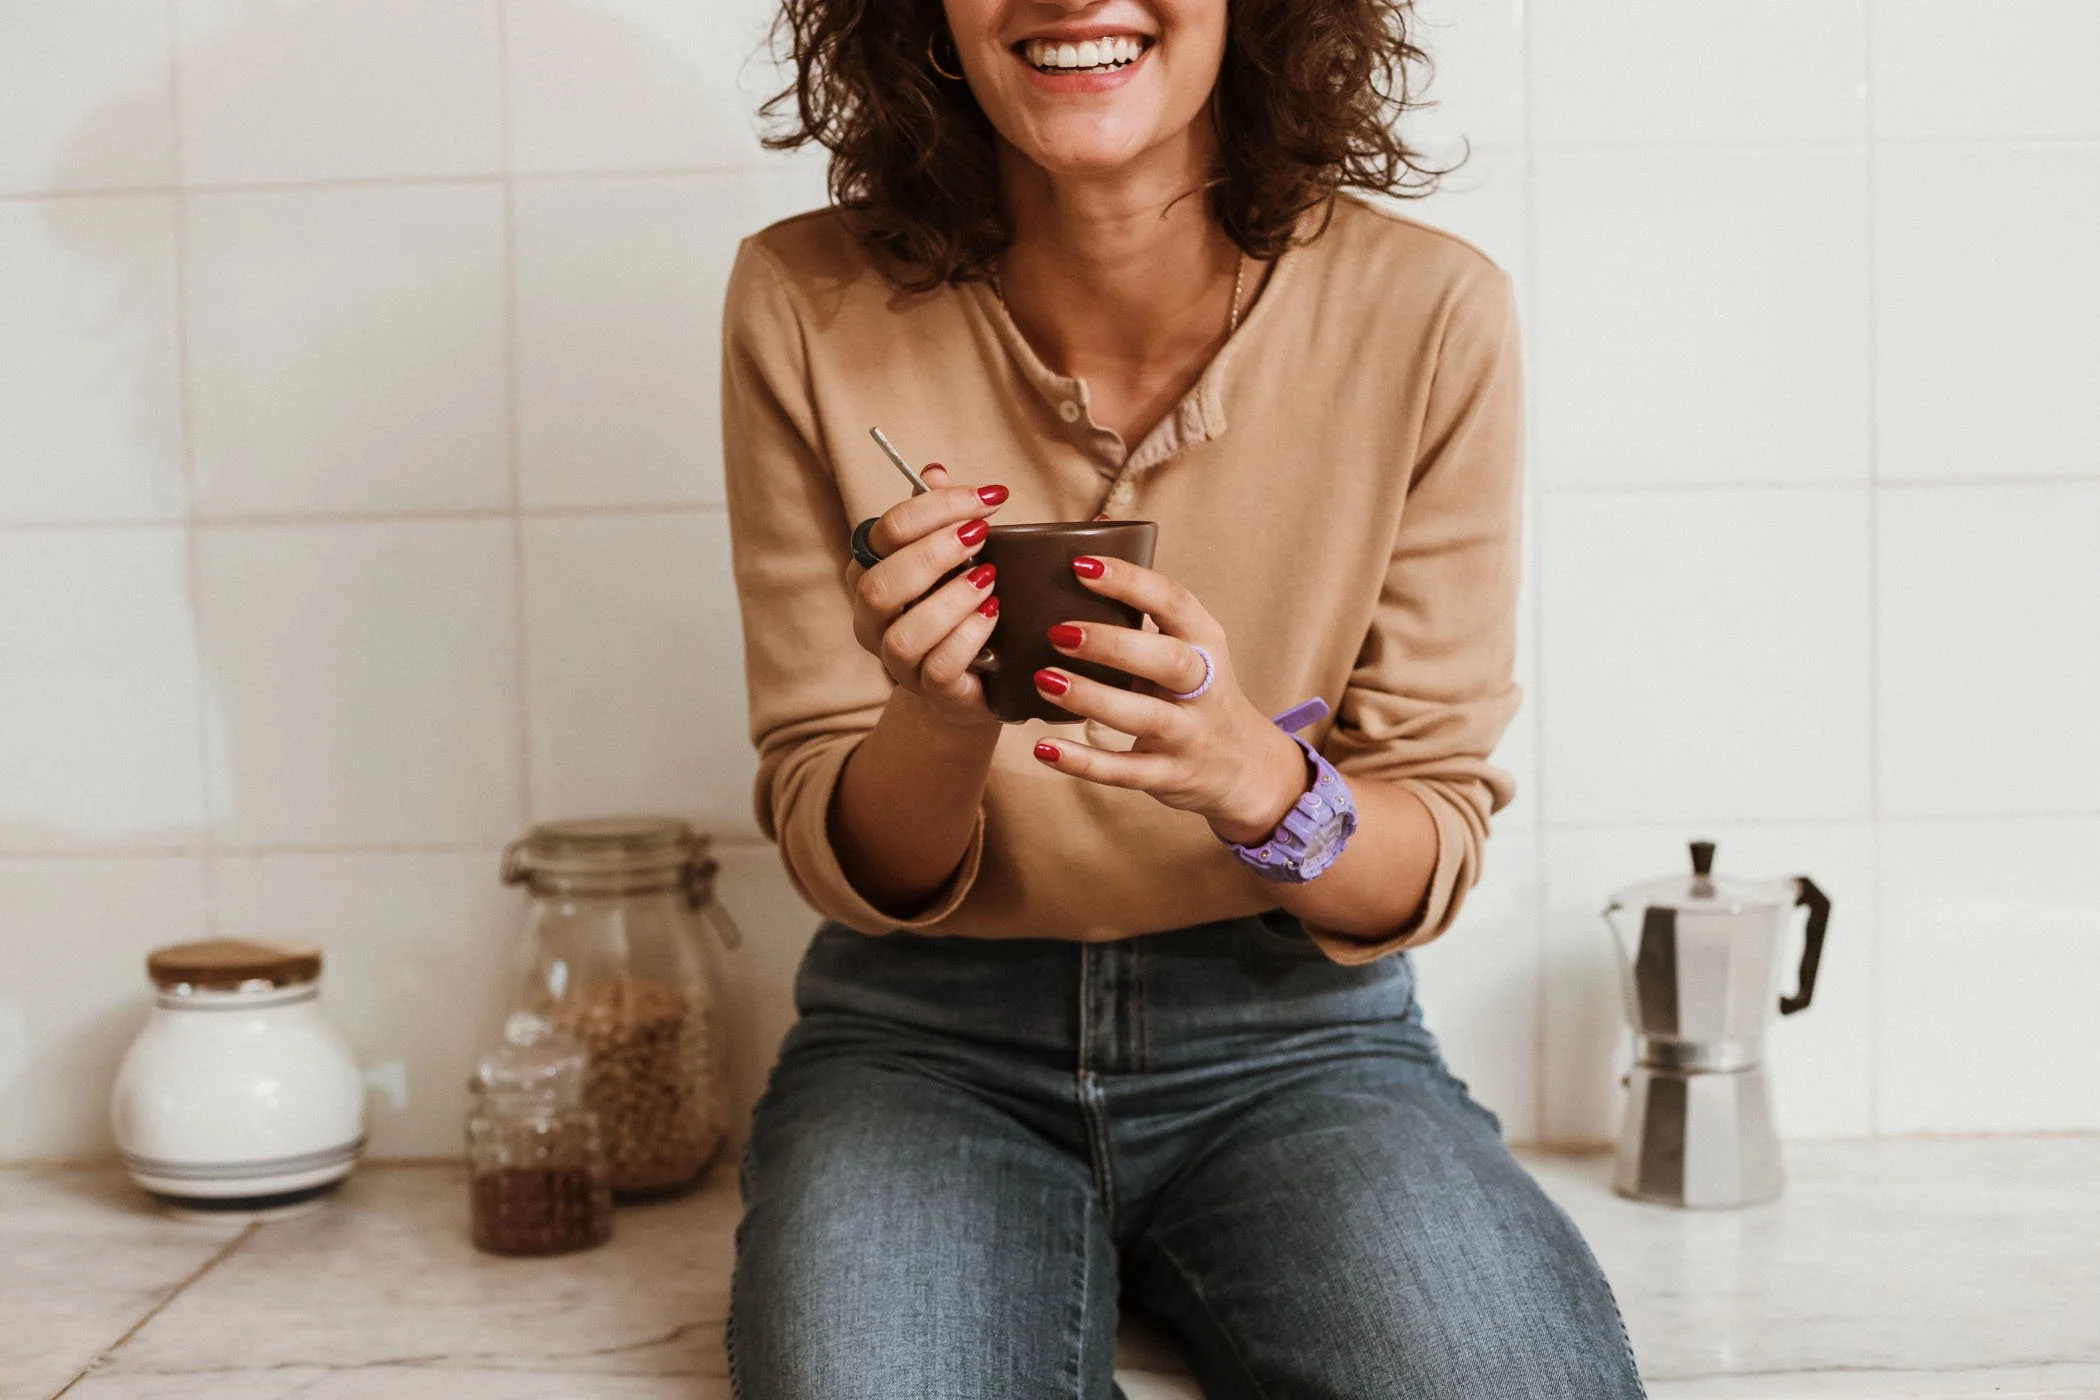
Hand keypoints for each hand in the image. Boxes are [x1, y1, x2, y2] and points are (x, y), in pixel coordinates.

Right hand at [847, 465, 1009, 727]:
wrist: (979, 675)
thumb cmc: (962, 603)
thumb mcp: (957, 556)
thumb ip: (942, 517)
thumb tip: (934, 471)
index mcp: (871, 572)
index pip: (884, 532)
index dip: (936, 508)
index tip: (989, 498)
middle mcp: (871, 618)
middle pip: (880, 584)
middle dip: (934, 553)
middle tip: (982, 536)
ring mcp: (895, 660)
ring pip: (904, 634)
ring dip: (950, 601)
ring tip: (989, 580)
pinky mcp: (928, 690)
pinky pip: (937, 667)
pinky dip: (968, 637)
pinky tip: (993, 614)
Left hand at [1028, 555, 1310, 843]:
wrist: (1242, 765)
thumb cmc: (1196, 693)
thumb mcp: (1187, 649)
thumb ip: (1144, 615)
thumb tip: (1083, 554)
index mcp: (1205, 641)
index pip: (1174, 601)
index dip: (1130, 582)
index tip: (1081, 566)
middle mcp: (1204, 686)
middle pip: (1167, 660)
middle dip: (1112, 644)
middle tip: (1058, 632)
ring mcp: (1188, 734)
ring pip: (1144, 716)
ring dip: (1090, 698)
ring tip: (1043, 680)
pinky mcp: (1168, 774)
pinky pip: (1125, 770)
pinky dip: (1084, 763)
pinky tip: (1044, 749)